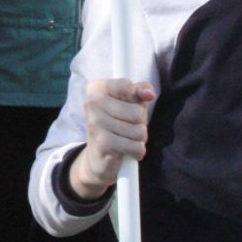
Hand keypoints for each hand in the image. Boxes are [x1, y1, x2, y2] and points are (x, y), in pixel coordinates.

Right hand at [67, 78, 154, 201]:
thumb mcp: (129, 103)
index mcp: (96, 88)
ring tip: (128, 139)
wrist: (98, 156)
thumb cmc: (117, 123)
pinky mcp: (103, 143)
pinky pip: (136, 146)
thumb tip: (150, 93)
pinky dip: (138, 151)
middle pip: (137, 112)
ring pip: (139, 131)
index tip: (134, 103)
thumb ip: (140, 91)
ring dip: (140, 139)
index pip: (125, 85)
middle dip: (141, 123)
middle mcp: (92, 102)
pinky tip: (128, 151)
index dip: (138, 96)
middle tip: (129, 127)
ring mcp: (95, 123)